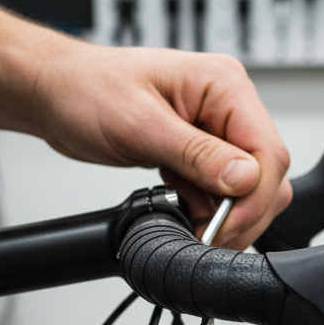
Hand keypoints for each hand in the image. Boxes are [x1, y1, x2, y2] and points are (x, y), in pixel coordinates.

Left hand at [31, 39, 291, 248]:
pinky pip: (219, 191)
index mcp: (224, 86)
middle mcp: (226, 106)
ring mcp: (213, 130)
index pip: (268, 150)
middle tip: (208, 238)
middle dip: (243, 213)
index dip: (254, 197)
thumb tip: (244, 179)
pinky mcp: (197, 152)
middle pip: (266, 173)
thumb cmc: (86, 90)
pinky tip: (185, 217)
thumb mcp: (140, 124)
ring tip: (194, 232)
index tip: (225, 227)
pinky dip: (207, 213)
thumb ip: (197, 154)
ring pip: (247, 188)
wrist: (55, 94)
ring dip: (226, 217)